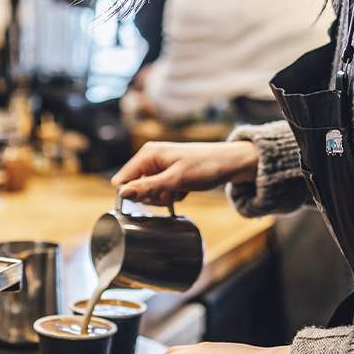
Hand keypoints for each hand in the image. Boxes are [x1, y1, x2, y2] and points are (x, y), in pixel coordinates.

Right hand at [111, 141, 257, 206]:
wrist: (230, 163)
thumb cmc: (205, 166)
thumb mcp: (175, 180)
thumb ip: (148, 187)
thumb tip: (123, 193)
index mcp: (147, 154)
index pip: (123, 179)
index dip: (132, 194)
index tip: (151, 198)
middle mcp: (150, 158)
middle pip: (136, 188)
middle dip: (152, 196)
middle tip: (170, 193)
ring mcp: (160, 166)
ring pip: (149, 192)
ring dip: (164, 197)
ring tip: (180, 189)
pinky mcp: (169, 174)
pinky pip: (161, 191)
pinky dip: (172, 194)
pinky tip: (184, 189)